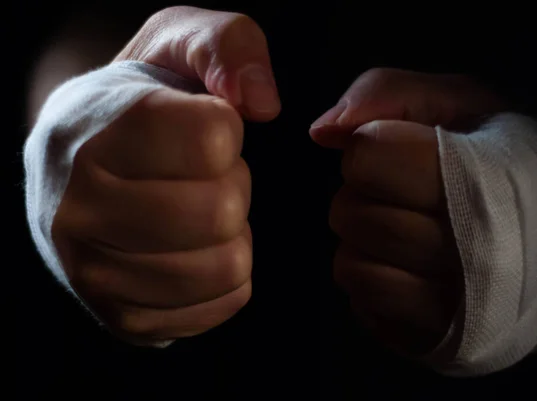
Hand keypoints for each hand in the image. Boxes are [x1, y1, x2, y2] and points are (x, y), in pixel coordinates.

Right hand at [51, 6, 279, 343]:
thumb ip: (229, 45)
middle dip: (233, 185)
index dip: (226, 129)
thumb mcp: (176, 41)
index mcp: (96, 136)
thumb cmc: (138, 102)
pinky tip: (193, 247)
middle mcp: (82, 211)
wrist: (78, 161)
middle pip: (222, 211)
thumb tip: (263, 102)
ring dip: (232, 233)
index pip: (212, 140)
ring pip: (227, 266)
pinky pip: (225, 302)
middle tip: (200, 174)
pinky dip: (227, 273)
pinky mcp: (126, 317)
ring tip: (194, 208)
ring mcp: (97, 274)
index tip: (199, 127)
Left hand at [312, 68, 503, 356]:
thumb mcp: (459, 103)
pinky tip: (406, 264)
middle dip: (364, 194)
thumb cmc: (505, 161)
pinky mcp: (430, 336)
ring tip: (408, 228)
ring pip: (350, 264)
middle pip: (351, 214)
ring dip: (364, 239)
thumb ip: (388, 94)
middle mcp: (472, 255)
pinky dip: (370, 277)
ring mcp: (452, 306)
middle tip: (406, 192)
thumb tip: (323, 131)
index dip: (372, 148)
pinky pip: (361, 302)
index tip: (402, 151)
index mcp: (480, 178)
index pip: (367, 158)